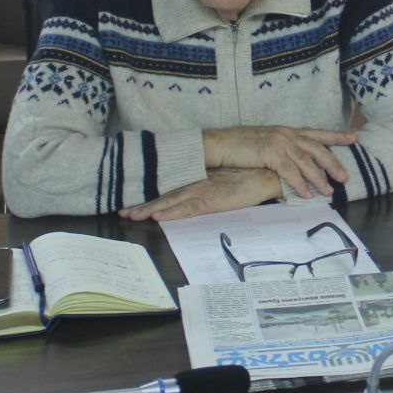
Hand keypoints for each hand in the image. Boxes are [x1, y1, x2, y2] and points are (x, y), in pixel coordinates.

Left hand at [120, 169, 282, 222]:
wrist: (271, 175)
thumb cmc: (252, 178)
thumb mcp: (228, 183)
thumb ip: (214, 187)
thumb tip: (201, 194)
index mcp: (200, 179)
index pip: (171, 188)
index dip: (151, 195)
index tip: (131, 201)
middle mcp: (198, 183)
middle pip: (166, 195)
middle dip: (142, 203)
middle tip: (121, 211)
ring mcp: (205, 190)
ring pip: (172, 202)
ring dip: (151, 209)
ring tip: (130, 215)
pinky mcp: (215, 199)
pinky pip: (190, 208)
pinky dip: (174, 213)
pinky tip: (160, 217)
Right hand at [203, 125, 356, 197]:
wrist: (216, 143)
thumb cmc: (237, 146)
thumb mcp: (264, 143)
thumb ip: (280, 149)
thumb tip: (293, 161)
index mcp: (286, 130)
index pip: (316, 132)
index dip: (336, 135)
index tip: (354, 137)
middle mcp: (286, 133)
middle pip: (317, 147)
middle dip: (333, 162)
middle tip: (345, 177)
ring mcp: (278, 141)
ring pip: (307, 161)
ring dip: (319, 178)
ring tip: (329, 191)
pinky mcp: (269, 152)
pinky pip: (290, 171)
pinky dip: (300, 184)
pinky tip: (307, 194)